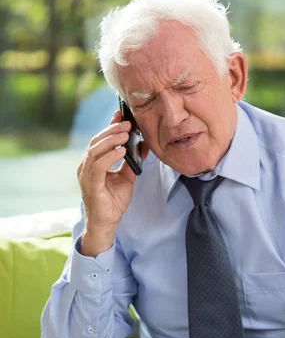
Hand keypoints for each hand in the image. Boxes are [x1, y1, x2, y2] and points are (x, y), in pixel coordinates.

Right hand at [77, 109, 140, 233]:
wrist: (107, 223)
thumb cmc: (113, 202)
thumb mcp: (127, 177)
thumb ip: (132, 161)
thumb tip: (144, 145)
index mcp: (93, 163)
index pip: (100, 140)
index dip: (110, 126)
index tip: (121, 114)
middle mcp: (86, 167)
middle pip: (96, 142)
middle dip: (112, 130)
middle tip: (128, 123)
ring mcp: (86, 175)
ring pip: (95, 150)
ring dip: (111, 140)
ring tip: (126, 134)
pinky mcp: (90, 185)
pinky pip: (98, 166)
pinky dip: (110, 156)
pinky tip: (122, 150)